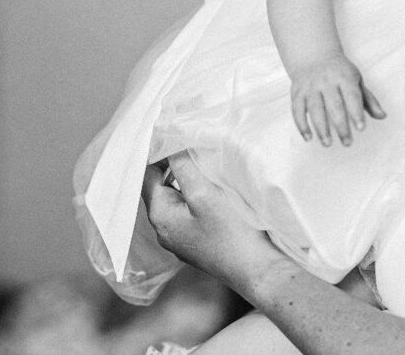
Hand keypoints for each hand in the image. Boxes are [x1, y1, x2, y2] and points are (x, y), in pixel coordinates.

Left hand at [142, 151, 291, 292]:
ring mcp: (181, 239)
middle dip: (171, 166)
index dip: (157, 153)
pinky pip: (188, 212)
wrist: (257, 271)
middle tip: (188, 143)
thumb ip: (184, 168)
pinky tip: (211, 189)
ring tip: (201, 162)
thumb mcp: (205, 194)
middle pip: (160, 188)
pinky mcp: (198, 243)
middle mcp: (164, 230)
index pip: (147, 176)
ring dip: (184, 181)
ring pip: (175, 200)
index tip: (173, 133)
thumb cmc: (232, 232)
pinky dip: (194, 196)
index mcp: (161, 216)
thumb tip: (170, 147)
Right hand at [288, 53, 384, 145]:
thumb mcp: (356, 80)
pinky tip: (308, 137)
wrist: (314, 55)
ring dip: (321, 128)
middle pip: (334, 105)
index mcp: (344, 77)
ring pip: (315, 109)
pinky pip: (297, 110)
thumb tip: (382, 116)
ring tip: (327, 144)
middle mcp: (326, 81)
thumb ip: (368, 100)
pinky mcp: (297, 93)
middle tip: (347, 143)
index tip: (361, 128)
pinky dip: (301, 124)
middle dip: (340, 125)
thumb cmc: (340, 72)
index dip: (356, 112)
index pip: (352, 96)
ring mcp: (310, 87)